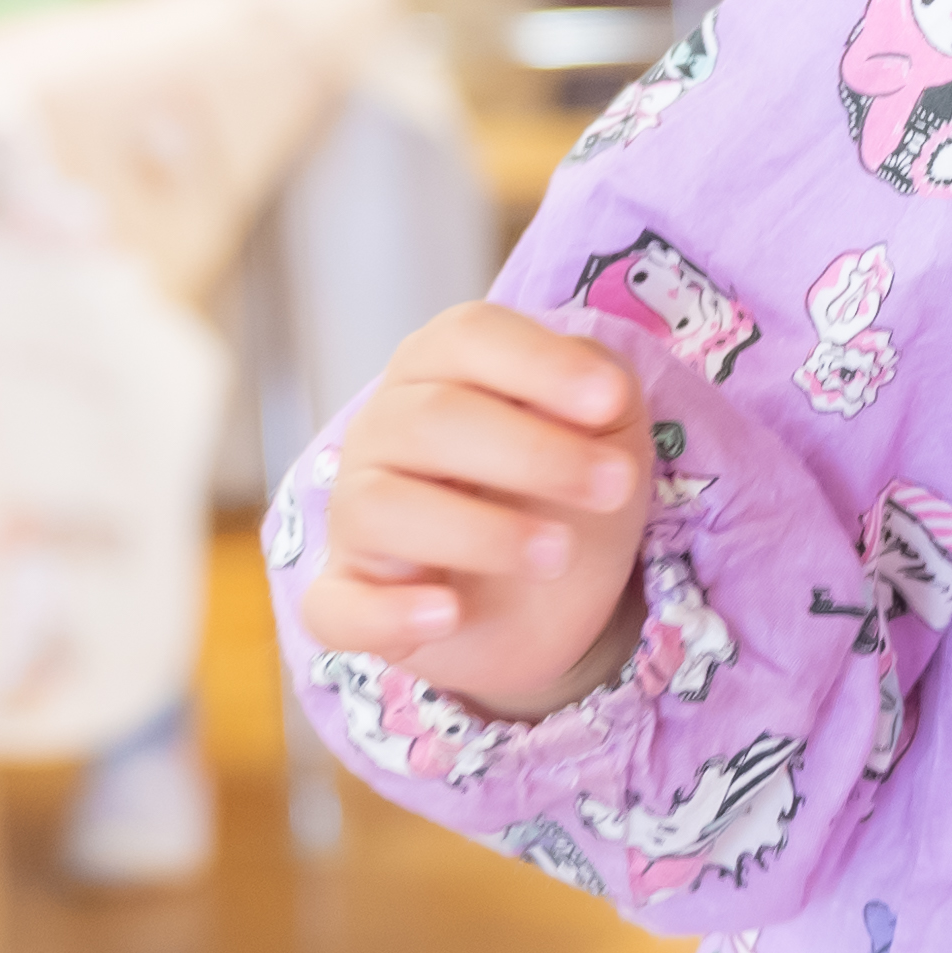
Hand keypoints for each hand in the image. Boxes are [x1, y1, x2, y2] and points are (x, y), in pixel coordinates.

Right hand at [300, 303, 653, 716]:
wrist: (548, 601)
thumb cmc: (565, 489)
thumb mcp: (606, 427)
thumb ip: (602, 386)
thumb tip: (601, 385)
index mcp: (441, 368)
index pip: (468, 338)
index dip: (539, 364)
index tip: (610, 401)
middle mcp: (384, 430)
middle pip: (431, 418)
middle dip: (532, 452)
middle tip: (613, 487)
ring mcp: (355, 517)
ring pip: (383, 506)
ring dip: (480, 531)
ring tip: (557, 554)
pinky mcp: (348, 599)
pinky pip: (338, 607)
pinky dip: (387, 613)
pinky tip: (448, 614)